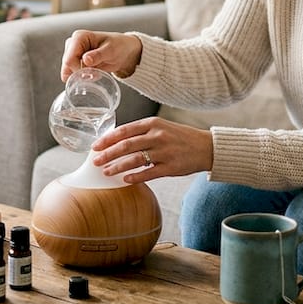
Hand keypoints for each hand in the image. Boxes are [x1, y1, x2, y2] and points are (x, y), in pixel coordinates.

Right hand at [61, 30, 142, 80]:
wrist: (124, 51)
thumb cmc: (118, 46)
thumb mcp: (111, 50)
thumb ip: (98, 55)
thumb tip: (85, 60)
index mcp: (79, 37)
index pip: (69, 58)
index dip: (79, 69)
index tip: (92, 72)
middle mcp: (73, 43)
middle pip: (67, 65)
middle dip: (80, 73)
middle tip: (96, 72)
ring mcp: (72, 52)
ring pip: (68, 70)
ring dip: (81, 75)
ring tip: (96, 72)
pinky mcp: (74, 61)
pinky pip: (71, 73)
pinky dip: (81, 77)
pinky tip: (92, 74)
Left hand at [90, 117, 212, 183]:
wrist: (206, 147)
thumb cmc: (180, 137)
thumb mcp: (162, 127)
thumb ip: (142, 132)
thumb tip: (117, 142)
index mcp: (153, 123)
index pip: (125, 130)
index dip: (108, 139)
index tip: (96, 146)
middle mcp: (158, 136)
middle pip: (126, 145)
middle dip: (108, 154)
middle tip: (95, 161)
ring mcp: (165, 152)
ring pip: (135, 160)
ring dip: (118, 166)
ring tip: (106, 172)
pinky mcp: (171, 167)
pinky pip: (149, 173)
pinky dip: (135, 177)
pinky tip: (125, 180)